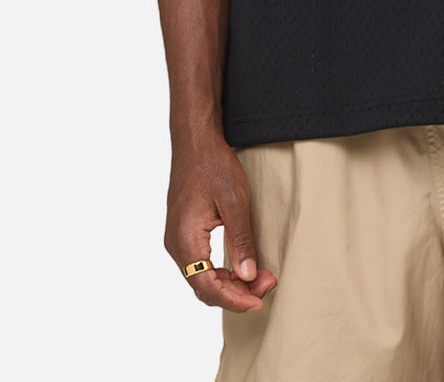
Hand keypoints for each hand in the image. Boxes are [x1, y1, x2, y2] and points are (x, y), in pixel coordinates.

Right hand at [164, 135, 277, 311]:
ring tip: (260, 276)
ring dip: (230, 282)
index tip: (259, 301)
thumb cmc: (213, 165)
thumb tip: (248, 275)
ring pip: (202, 277)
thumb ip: (240, 240)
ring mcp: (177, 239)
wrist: (195, 142)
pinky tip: (242, 266)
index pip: (207, 286)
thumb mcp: (234, 201)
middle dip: (236, 292)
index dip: (234, 299)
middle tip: (267, 284)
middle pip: (204, 286)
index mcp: (185, 240)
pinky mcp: (183, 233)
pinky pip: (199, 263)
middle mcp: (176, 245)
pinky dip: (221, 270)